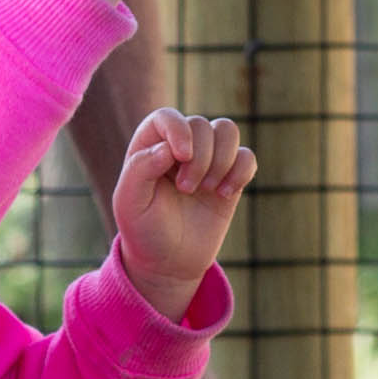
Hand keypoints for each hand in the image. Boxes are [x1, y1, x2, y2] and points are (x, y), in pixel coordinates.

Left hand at [111, 109, 256, 321]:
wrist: (169, 262)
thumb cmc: (144, 230)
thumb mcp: (129, 204)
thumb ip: (140, 170)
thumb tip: (168, 148)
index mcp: (150, 146)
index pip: (167, 116)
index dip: (178, 130)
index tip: (181, 157)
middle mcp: (180, 146)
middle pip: (202, 124)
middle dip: (199, 157)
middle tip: (186, 189)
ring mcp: (208, 159)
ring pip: (228, 131)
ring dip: (222, 160)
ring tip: (208, 189)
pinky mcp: (230, 176)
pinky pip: (247, 157)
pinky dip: (241, 172)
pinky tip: (224, 194)